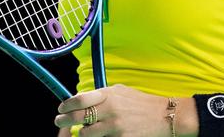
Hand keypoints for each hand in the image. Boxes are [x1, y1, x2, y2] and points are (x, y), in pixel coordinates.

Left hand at [54, 84, 170, 135]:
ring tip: (78, 131)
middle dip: (65, 120)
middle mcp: (110, 110)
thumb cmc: (141, 102)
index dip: (66, 105)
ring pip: (86, 133)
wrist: (164, 117)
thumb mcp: (120, 91)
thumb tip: (82, 98)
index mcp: (108, 95)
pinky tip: (95, 136)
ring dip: (80, 133)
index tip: (61, 108)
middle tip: (59, 121)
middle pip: (78, 116)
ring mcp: (115, 127)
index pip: (80, 99)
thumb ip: (102, 94)